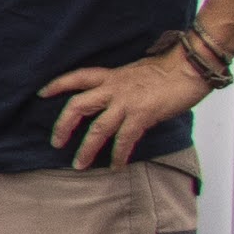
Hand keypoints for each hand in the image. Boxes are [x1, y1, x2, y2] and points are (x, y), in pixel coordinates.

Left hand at [41, 44, 213, 169]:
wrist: (190, 66)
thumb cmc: (169, 70)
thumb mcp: (136, 73)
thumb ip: (122, 86)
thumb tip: (116, 102)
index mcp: (111, 76)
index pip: (77, 77)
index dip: (58, 85)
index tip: (42, 93)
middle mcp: (114, 88)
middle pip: (77, 106)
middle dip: (63, 126)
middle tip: (56, 143)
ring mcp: (126, 102)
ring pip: (98, 128)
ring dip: (87, 149)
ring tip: (79, 165)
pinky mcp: (142, 114)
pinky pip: (124, 139)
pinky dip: (119, 155)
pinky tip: (116, 166)